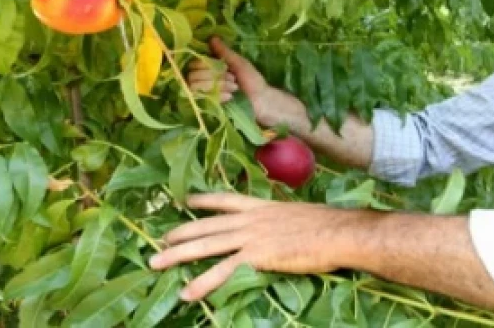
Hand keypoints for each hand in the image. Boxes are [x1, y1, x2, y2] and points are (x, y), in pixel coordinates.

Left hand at [148, 193, 360, 300]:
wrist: (338, 233)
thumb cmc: (328, 227)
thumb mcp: (298, 216)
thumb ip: (282, 222)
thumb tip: (281, 230)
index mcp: (262, 207)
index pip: (225, 200)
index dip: (203, 200)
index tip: (186, 200)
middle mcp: (250, 219)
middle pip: (206, 224)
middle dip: (180, 232)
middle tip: (159, 240)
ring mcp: (251, 237)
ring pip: (206, 245)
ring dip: (177, 255)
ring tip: (156, 262)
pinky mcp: (255, 257)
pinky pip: (222, 272)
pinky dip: (202, 283)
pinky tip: (187, 293)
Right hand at [187, 37, 304, 128]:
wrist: (261, 101)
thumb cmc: (252, 80)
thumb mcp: (239, 63)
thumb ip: (224, 52)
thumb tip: (212, 37)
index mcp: (210, 68)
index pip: (193, 64)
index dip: (207, 65)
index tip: (225, 68)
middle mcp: (203, 80)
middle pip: (192, 75)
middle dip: (215, 77)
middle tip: (233, 80)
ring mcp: (204, 95)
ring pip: (195, 86)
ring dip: (217, 86)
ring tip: (233, 89)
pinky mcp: (207, 107)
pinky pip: (201, 99)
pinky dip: (219, 96)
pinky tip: (230, 98)